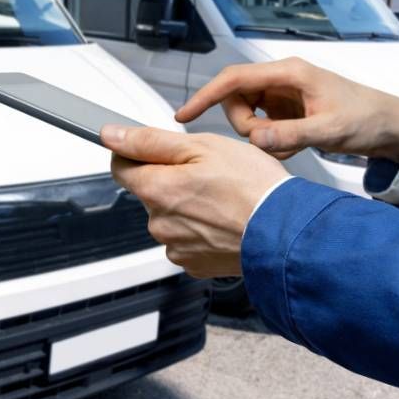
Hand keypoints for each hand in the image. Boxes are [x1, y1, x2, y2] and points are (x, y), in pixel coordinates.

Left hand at [102, 125, 288, 277]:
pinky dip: (203, 229)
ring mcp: (176, 246)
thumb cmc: (253, 187)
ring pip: (171, 217)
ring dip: (189, 206)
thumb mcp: (202, 146)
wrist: (286, 232)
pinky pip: (189, 240)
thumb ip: (150, 141)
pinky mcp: (195, 264)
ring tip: (223, 199)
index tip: (157, 150)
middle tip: (208, 174)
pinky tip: (225, 220)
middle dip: (171, 180)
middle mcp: (159, 223)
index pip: (120, 166)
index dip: (137, 152)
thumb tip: (111, 135)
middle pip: (150, 192)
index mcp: (156, 190)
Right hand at [176, 57, 398, 162]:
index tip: (184, 116)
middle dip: (245, 127)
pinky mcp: (288, 111)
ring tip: (290, 146)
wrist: (389, 126)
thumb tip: (256, 139)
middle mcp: (282, 81)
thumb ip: (291, 135)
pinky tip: (295, 146)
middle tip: (271, 143)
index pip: (234, 80)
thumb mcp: (329, 130)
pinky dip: (271, 142)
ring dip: (260, 137)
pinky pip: (263, 127)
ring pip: (248, 117)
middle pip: (237, 101)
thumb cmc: (366, 118)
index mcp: (289, 73)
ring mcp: (284, 96)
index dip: (205, 96)